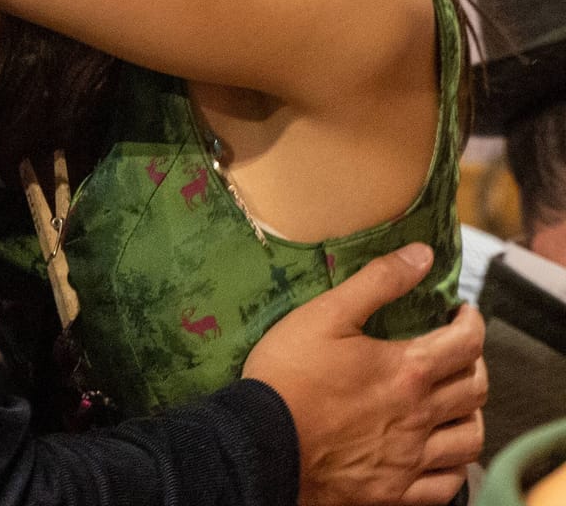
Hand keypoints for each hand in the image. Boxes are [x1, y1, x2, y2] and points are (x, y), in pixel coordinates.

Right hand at [242, 243, 486, 505]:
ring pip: (469, 439)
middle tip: (458, 352)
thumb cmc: (288, 375)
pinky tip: (440, 454)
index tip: (462, 315)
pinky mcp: (395, 490)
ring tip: (455, 402)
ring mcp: (410, 458)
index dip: (471, 323)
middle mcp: (420, 416)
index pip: (467, 343)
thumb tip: (421, 255)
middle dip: (475, 364)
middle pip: (474, 390)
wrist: (262, 441)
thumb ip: (377, 282)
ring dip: (470, 415)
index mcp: (408, 371)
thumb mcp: (324, 315)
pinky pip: (446, 484)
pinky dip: (453, 467)